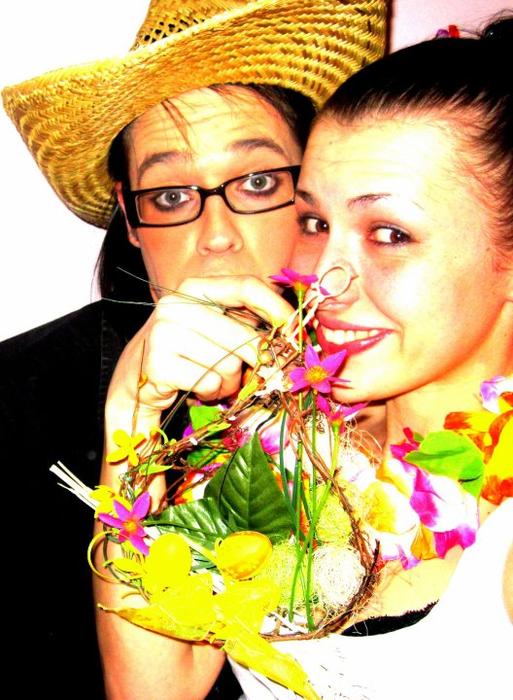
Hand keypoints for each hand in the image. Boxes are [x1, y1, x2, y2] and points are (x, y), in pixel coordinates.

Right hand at [106, 275, 293, 430]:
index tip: (295, 329)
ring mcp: (164, 332)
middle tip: (255, 373)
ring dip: (229, 381)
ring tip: (211, 379)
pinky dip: (210, 392)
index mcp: (195, 288)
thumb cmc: (188, 354)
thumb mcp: (217, 328)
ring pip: (229, 364)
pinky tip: (195, 388)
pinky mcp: (158, 363)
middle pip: (244, 335)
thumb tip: (294, 330)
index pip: (247, 286)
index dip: (277, 308)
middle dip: (256, 362)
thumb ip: (248, 322)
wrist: (135, 381)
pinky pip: (209, 382)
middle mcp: (177, 304)